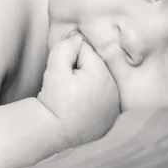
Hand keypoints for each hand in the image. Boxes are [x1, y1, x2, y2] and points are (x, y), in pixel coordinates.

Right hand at [37, 32, 119, 146]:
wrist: (52, 131)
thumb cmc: (53, 98)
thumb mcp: (55, 68)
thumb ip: (66, 47)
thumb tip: (77, 37)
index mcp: (102, 74)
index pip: (88, 52)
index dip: (71, 58)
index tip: (64, 73)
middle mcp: (114, 89)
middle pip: (97, 67)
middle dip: (82, 70)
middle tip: (67, 86)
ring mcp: (115, 106)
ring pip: (102, 83)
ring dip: (90, 84)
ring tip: (74, 97)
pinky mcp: (111, 119)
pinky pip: (105, 100)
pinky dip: (95, 100)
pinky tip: (82, 106)